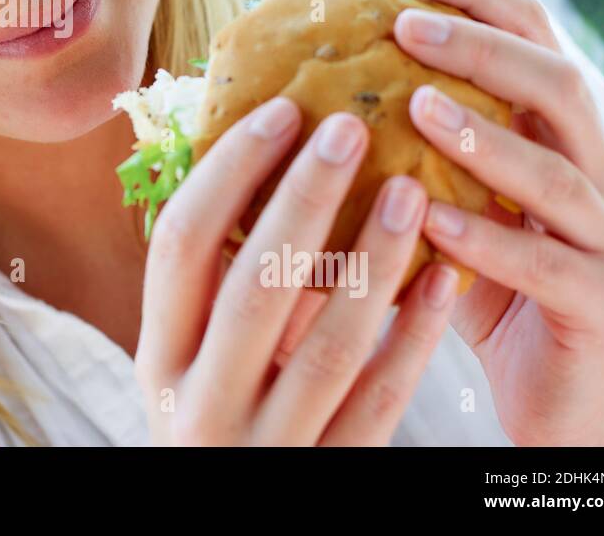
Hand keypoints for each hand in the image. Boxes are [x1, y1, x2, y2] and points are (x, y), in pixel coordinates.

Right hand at [135, 98, 459, 444]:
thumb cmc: (219, 418)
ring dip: (372, 260)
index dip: (228, 172)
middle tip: (350, 127)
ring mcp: (267, 445)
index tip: (279, 110)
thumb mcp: (192, 361)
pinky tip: (444, 280)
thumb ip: (213, 289)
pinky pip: (381, 401)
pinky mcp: (331, 475)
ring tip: (412, 191)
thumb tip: (257, 161)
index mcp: (159, 356)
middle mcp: (200, 401)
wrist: (232, 528)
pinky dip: (414, 337)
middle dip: (305, 198)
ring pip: (328, 345)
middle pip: (255, 285)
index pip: (181, 245)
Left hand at [392, 0, 603, 444]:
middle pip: (556, 83)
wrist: (552, 389)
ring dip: (484, 133)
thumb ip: (391, 148)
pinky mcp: (597, 303)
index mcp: (553, 133)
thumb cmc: (472, 281)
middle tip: (404, 23)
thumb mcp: (432, 200)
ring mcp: (603, 237)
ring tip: (417, 105)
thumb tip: (282, 92)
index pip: (529, 36)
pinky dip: (489, 240)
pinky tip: (433, 220)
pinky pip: (546, 264)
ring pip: (557, 172)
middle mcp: (591, 172)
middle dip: (480, 44)